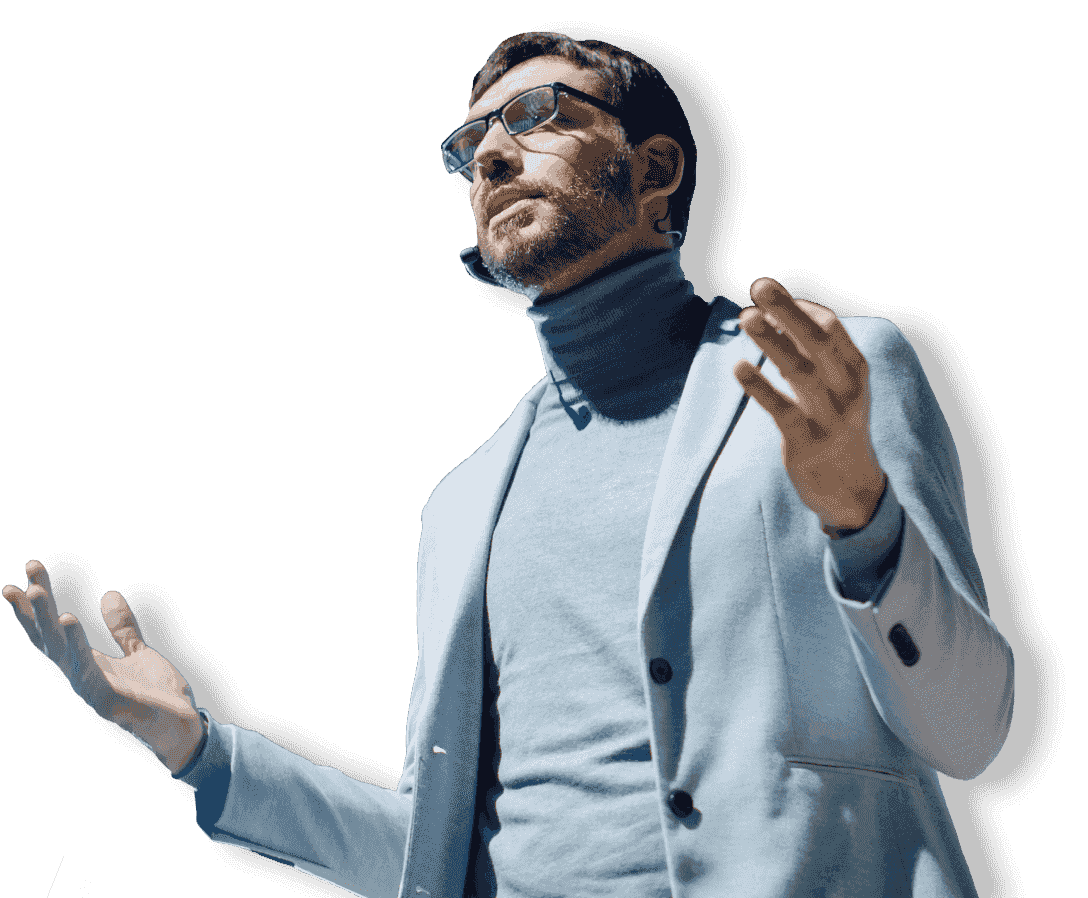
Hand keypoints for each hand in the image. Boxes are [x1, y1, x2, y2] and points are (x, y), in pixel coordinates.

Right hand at [4, 560, 204, 774]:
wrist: (184, 728)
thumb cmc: (159, 696)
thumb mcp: (140, 653)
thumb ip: (123, 629)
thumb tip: (108, 595)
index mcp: (88, 664)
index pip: (55, 631)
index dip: (39, 605)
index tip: (30, 570)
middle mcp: (83, 676)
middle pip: (50, 638)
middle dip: (35, 607)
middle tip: (28, 571)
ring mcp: (92, 689)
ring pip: (60, 652)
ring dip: (46, 621)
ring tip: (37, 591)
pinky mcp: (108, 700)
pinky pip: (86, 669)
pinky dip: (75, 645)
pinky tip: (68, 619)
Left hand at [734, 278, 885, 531]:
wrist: (852, 489)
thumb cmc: (836, 426)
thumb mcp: (835, 388)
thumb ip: (811, 356)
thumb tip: (774, 318)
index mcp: (856, 370)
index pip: (831, 328)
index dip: (801, 308)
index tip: (771, 298)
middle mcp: (847, 389)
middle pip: (818, 341)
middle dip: (788, 311)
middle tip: (759, 286)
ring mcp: (829, 416)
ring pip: (799, 370)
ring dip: (772, 341)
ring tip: (745, 317)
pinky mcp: (806, 441)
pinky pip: (781, 409)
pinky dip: (760, 386)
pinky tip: (738, 367)